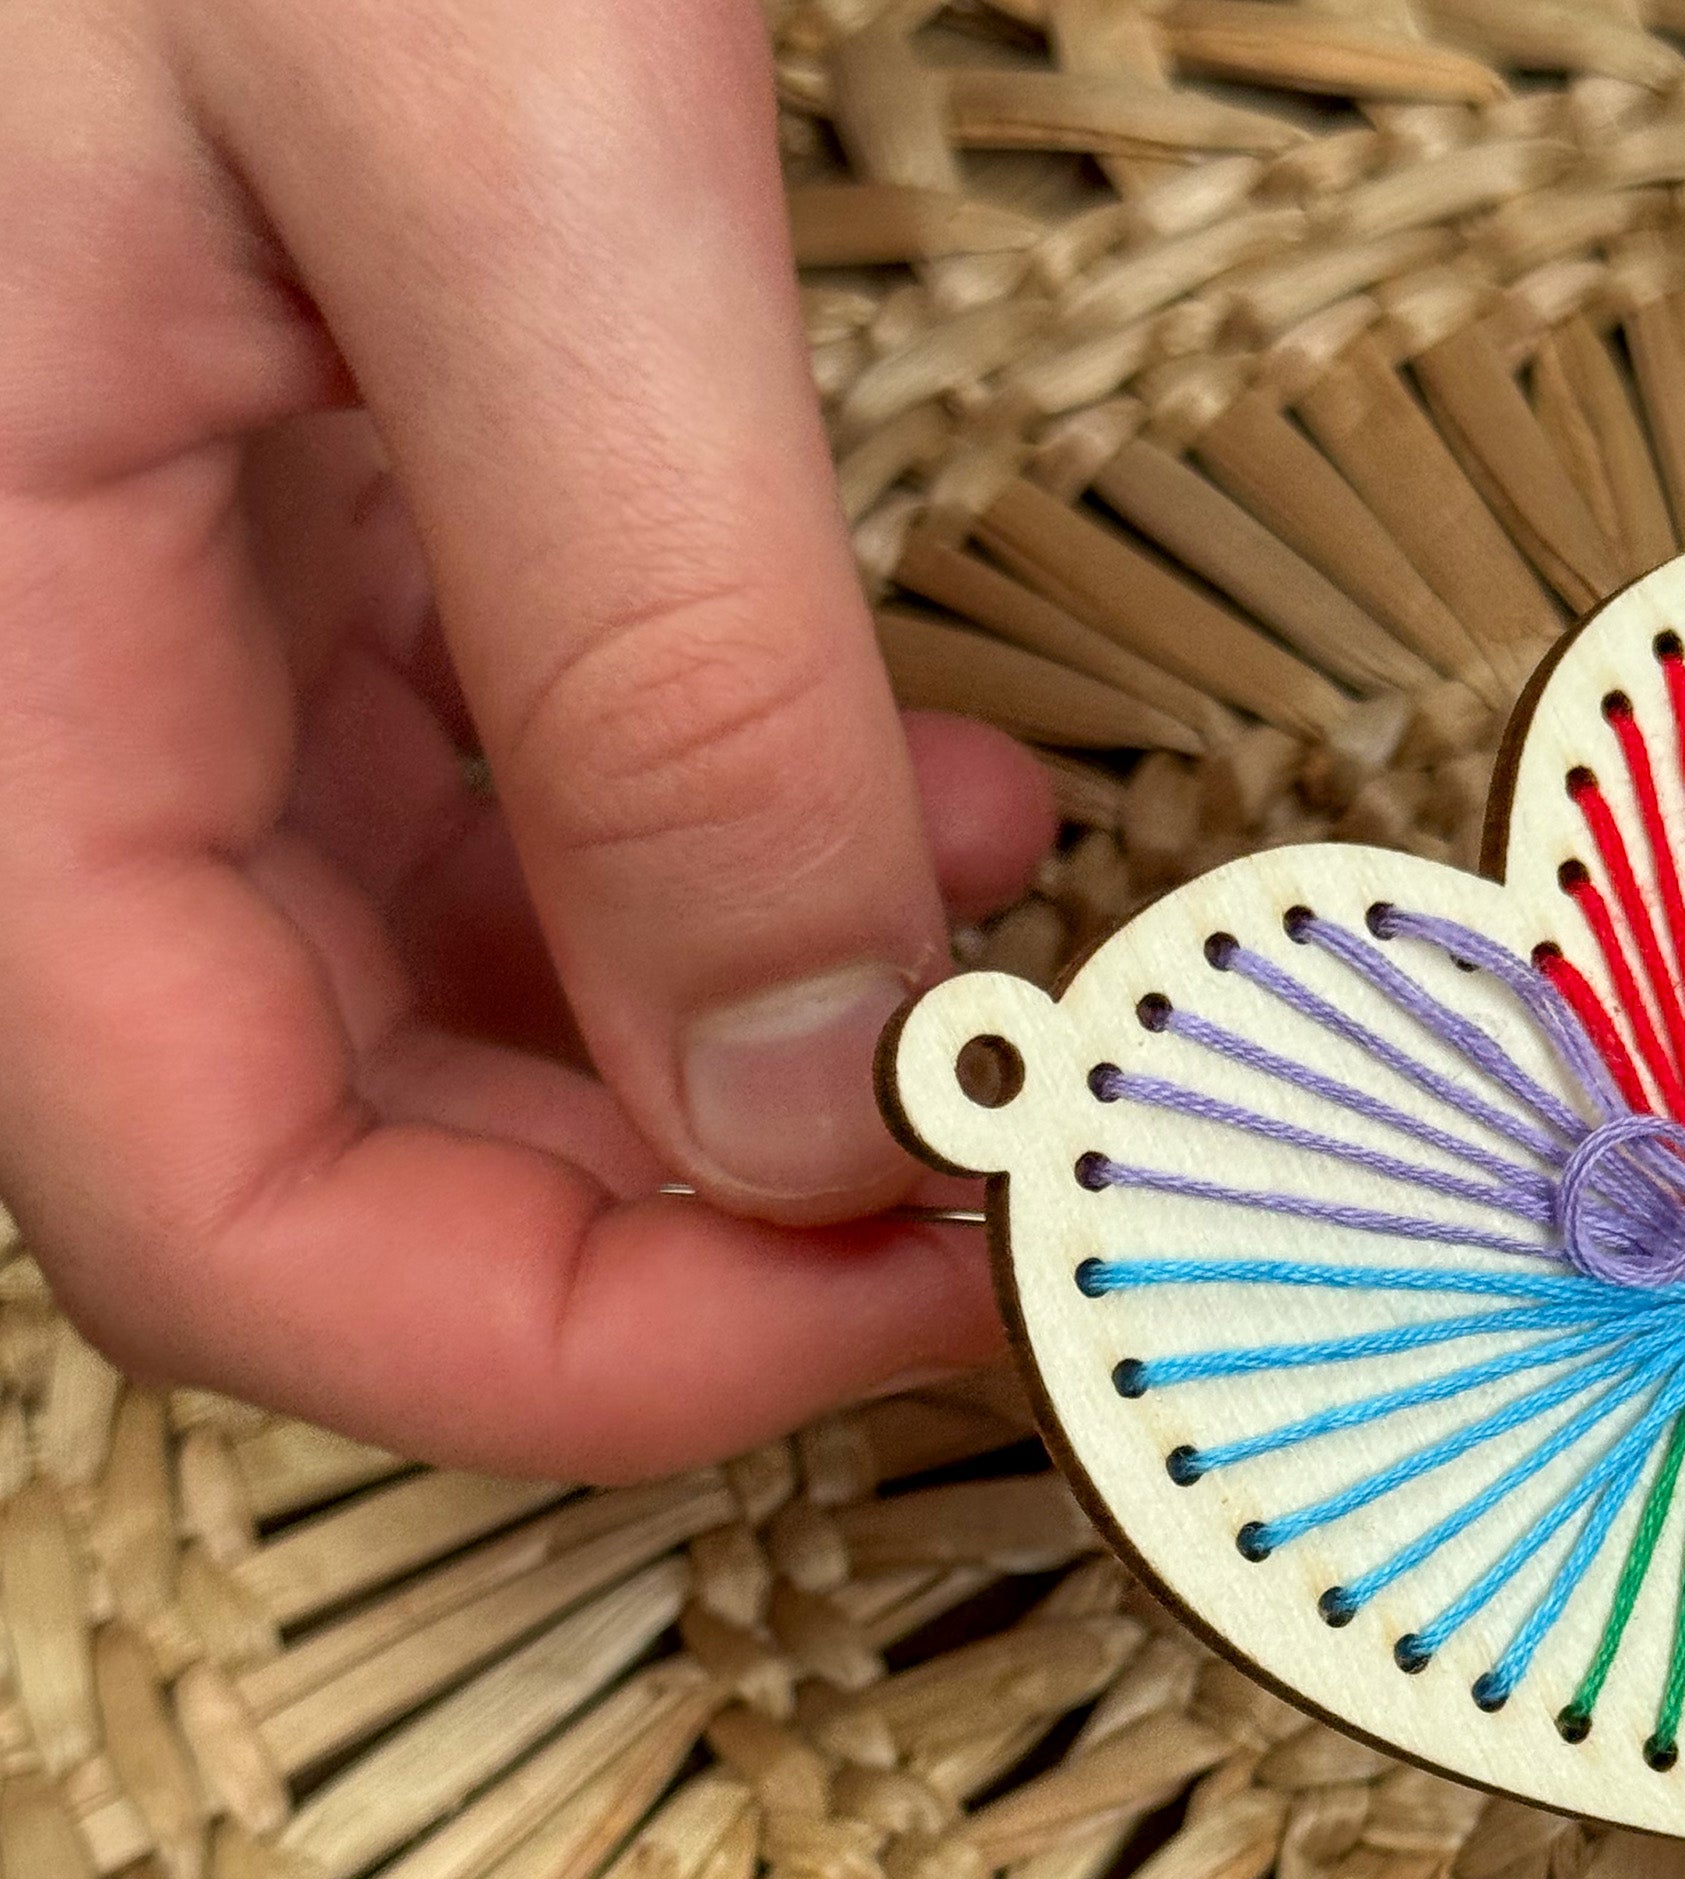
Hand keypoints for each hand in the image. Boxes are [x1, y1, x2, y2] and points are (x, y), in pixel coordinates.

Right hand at [0, 1, 1051, 1483]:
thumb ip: (654, 654)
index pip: (228, 1220)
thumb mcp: (476, 140)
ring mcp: (169, 598)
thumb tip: (811, 1080)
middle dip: (706, 1205)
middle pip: (360, 1137)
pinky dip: (724, 832)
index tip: (900, 1295)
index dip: (579, 1344)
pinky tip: (914, 791)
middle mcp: (42, 680)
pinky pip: (507, 776)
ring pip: (456, 978)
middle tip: (1001, 1162)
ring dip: (748, 1025)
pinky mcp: (302, 503)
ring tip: (1001, 972)